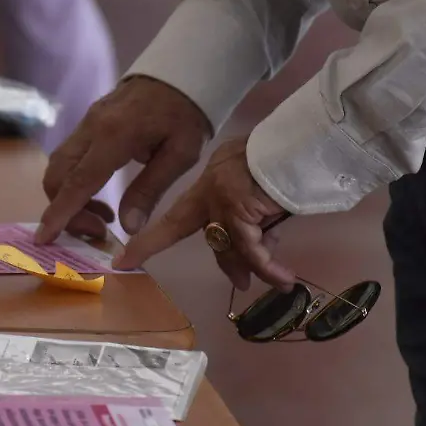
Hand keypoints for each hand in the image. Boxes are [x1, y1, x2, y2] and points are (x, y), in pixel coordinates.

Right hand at [36, 76, 211, 242]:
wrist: (182, 71)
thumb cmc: (187, 114)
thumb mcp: (180, 155)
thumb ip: (150, 190)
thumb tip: (127, 227)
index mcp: (114, 137)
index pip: (78, 182)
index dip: (59, 213)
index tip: (44, 238)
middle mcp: (91, 128)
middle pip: (57, 175)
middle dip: (65, 210)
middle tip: (98, 230)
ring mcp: (87, 123)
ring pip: (58, 166)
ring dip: (69, 197)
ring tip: (103, 216)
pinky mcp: (88, 122)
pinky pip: (69, 157)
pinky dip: (73, 182)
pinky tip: (99, 195)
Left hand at [112, 137, 294, 291]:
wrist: (301, 144)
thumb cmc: (285, 159)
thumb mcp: (257, 186)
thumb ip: (248, 215)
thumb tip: (254, 250)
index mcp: (210, 182)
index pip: (176, 216)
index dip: (151, 241)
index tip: (124, 260)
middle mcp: (209, 191)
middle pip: (201, 234)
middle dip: (214, 259)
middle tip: (237, 281)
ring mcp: (221, 202)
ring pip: (230, 247)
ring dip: (255, 266)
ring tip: (277, 279)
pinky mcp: (240, 212)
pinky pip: (252, 251)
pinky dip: (269, 267)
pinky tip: (284, 278)